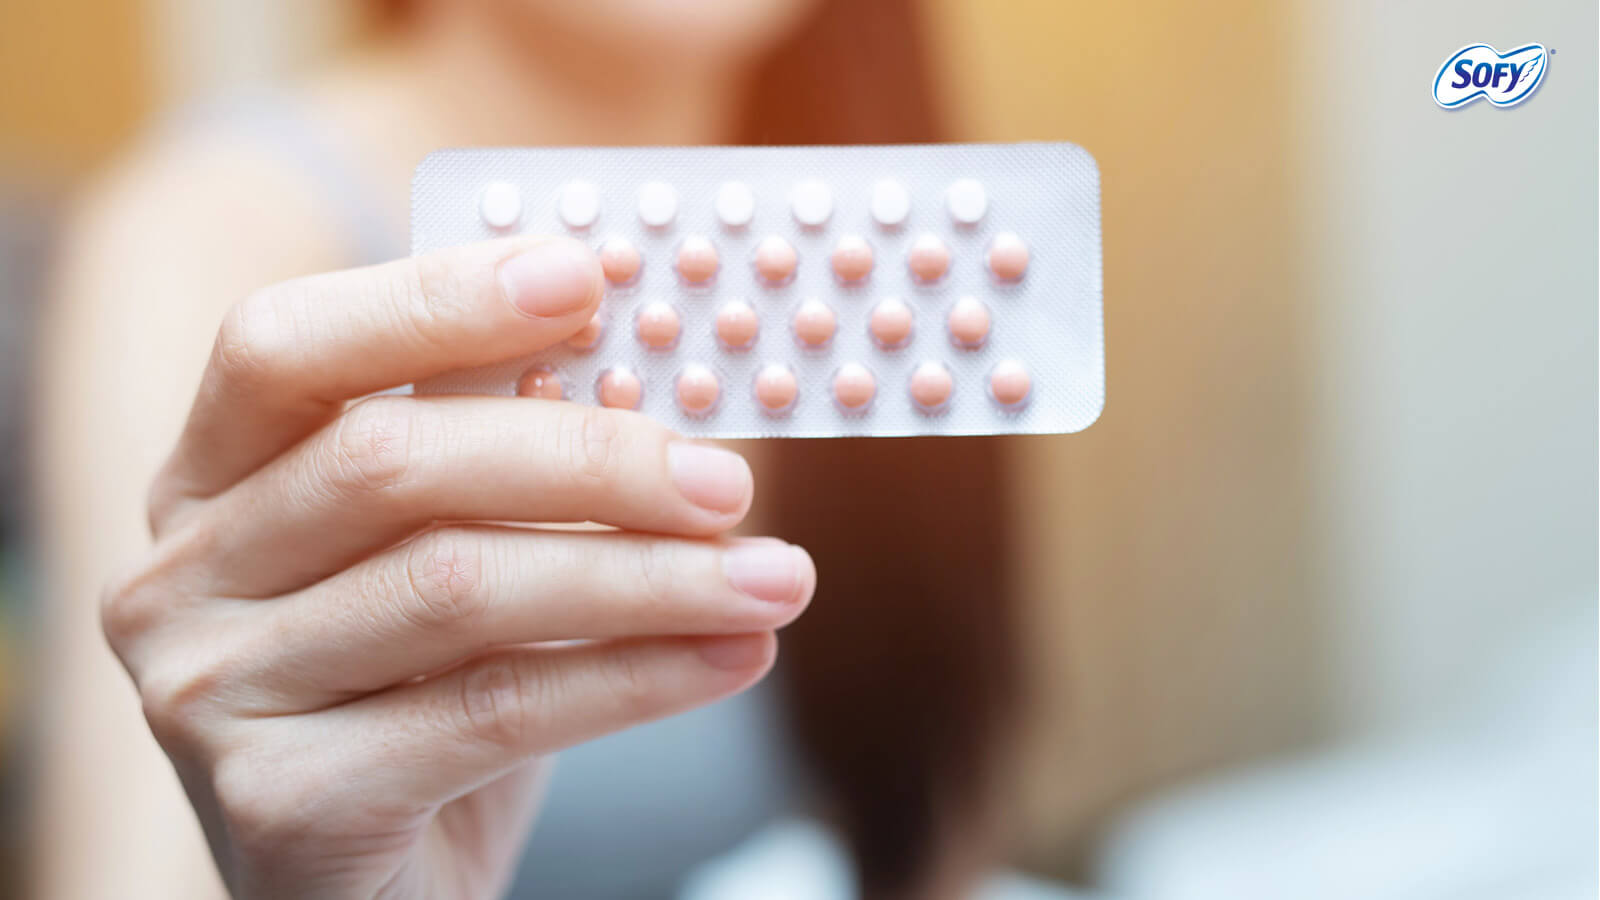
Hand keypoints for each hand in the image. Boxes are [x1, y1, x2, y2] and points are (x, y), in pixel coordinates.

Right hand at [100, 236, 814, 898]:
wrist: (375, 889)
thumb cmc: (424, 696)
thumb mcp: (455, 557)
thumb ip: (506, 455)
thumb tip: (639, 345)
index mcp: (208, 479)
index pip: (285, 346)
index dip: (433, 298)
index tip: (588, 275)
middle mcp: (176, 576)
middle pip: (387, 464)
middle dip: (585, 457)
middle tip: (728, 478)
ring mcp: (209, 692)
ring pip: (455, 589)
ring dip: (643, 576)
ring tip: (772, 577)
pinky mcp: (278, 802)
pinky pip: (491, 711)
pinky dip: (636, 678)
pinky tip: (734, 657)